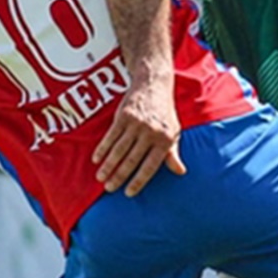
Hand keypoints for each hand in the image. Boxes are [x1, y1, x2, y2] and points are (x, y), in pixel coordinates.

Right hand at [92, 81, 184, 196]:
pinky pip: (111, 136)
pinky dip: (103, 149)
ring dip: (108, 165)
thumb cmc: (165, 112)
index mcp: (165, 140)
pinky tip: (97, 159)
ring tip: (100, 178)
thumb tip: (181, 172)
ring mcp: (136, 124)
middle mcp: (151, 132)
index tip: (128, 193)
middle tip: (109, 188)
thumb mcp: (174, 131)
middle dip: (119, 176)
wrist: (154, 84)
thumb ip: (173, 153)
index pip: (150, 166)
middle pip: (132, 160)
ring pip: (119, 150)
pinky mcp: (123, 116)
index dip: (139, 181)